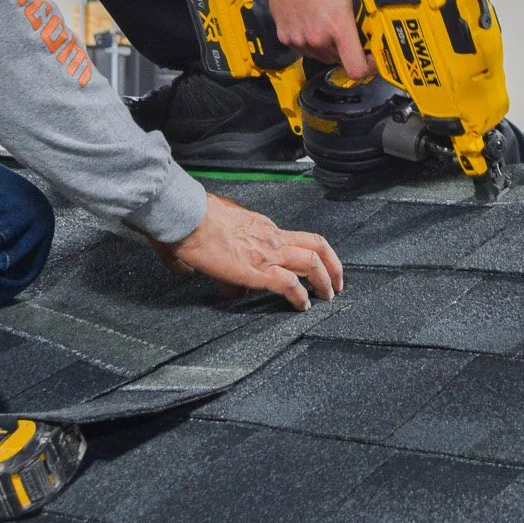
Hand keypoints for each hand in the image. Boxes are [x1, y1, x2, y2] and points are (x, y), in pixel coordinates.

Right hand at [152, 194, 344, 310]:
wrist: (187, 216)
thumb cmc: (195, 218)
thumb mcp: (217, 229)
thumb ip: (223, 249)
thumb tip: (214, 276)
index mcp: (263, 226)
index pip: (295, 239)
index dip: (309, 254)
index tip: (312, 268)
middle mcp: (272, 237)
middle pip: (317, 246)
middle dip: (333, 266)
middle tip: (336, 282)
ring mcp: (267, 252)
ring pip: (312, 263)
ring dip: (325, 281)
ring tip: (328, 296)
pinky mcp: (258, 270)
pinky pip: (289, 284)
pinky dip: (300, 297)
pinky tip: (303, 306)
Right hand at [270, 0, 372, 78]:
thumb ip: (367, 8)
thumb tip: (383, 22)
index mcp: (338, 25)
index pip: (356, 68)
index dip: (367, 67)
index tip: (370, 59)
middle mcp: (317, 37)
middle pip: (340, 60)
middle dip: (347, 49)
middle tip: (347, 30)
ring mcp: (300, 39)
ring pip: (323, 55)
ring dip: (329, 45)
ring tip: (327, 22)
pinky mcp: (286, 38)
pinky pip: (305, 49)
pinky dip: (311, 41)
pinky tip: (311, 21)